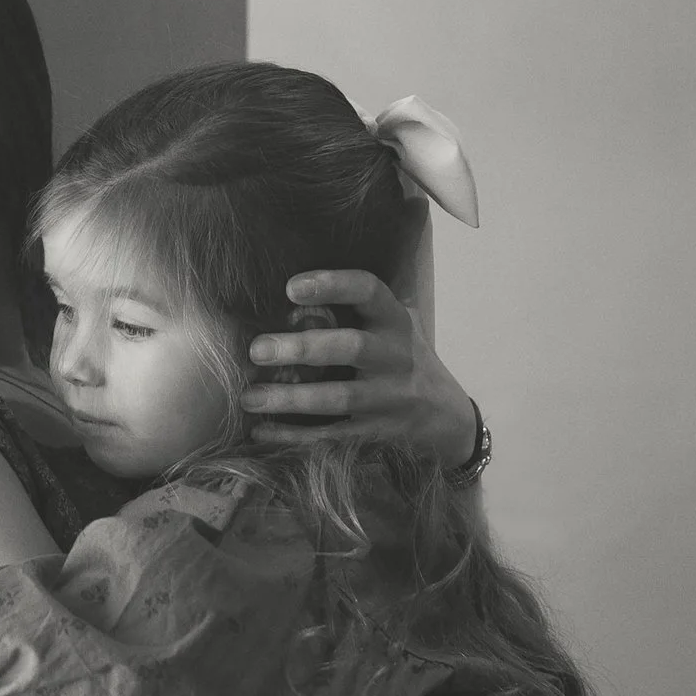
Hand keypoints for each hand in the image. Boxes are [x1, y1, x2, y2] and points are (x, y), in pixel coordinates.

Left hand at [242, 269, 480, 466]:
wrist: (447, 420)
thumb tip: (305, 258)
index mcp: (396, 322)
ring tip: (249, 397)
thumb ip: (364, 300)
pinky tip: (261, 432)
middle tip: (256, 350)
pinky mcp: (379, 434)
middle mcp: (396, 357)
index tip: (290, 287)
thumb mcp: (400, 323)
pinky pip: (334, 436)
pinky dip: (296, 436)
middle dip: (302, 348)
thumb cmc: (405, 359)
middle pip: (351, 347)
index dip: (332, 285)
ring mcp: (390, 398)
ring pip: (339, 398)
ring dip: (290, 399)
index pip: (369, 291)